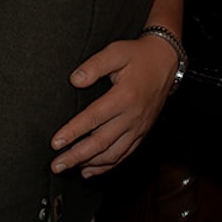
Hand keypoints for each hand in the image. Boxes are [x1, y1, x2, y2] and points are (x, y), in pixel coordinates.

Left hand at [49, 36, 179, 177]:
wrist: (166, 62)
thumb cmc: (139, 56)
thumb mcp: (117, 52)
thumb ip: (95, 65)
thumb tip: (75, 80)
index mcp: (124, 97)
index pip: (93, 118)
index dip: (72, 132)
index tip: (55, 142)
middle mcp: (132, 117)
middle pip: (100, 143)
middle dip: (76, 156)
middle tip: (56, 165)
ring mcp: (138, 128)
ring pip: (112, 154)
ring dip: (89, 164)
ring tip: (70, 168)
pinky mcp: (142, 133)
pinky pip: (124, 155)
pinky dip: (106, 166)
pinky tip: (90, 170)